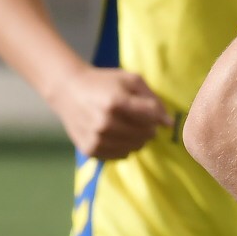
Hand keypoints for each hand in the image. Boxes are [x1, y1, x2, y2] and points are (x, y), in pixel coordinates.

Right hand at [46, 65, 170, 159]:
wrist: (68, 90)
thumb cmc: (104, 82)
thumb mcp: (130, 80)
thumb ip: (152, 98)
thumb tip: (168, 123)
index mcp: (115, 101)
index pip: (151, 117)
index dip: (158, 116)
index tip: (156, 115)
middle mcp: (105, 122)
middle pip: (145, 135)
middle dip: (149, 129)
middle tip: (142, 121)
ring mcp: (96, 138)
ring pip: (134, 147)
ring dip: (138, 139)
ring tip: (130, 127)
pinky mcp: (90, 150)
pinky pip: (120, 155)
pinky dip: (124, 147)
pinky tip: (117, 135)